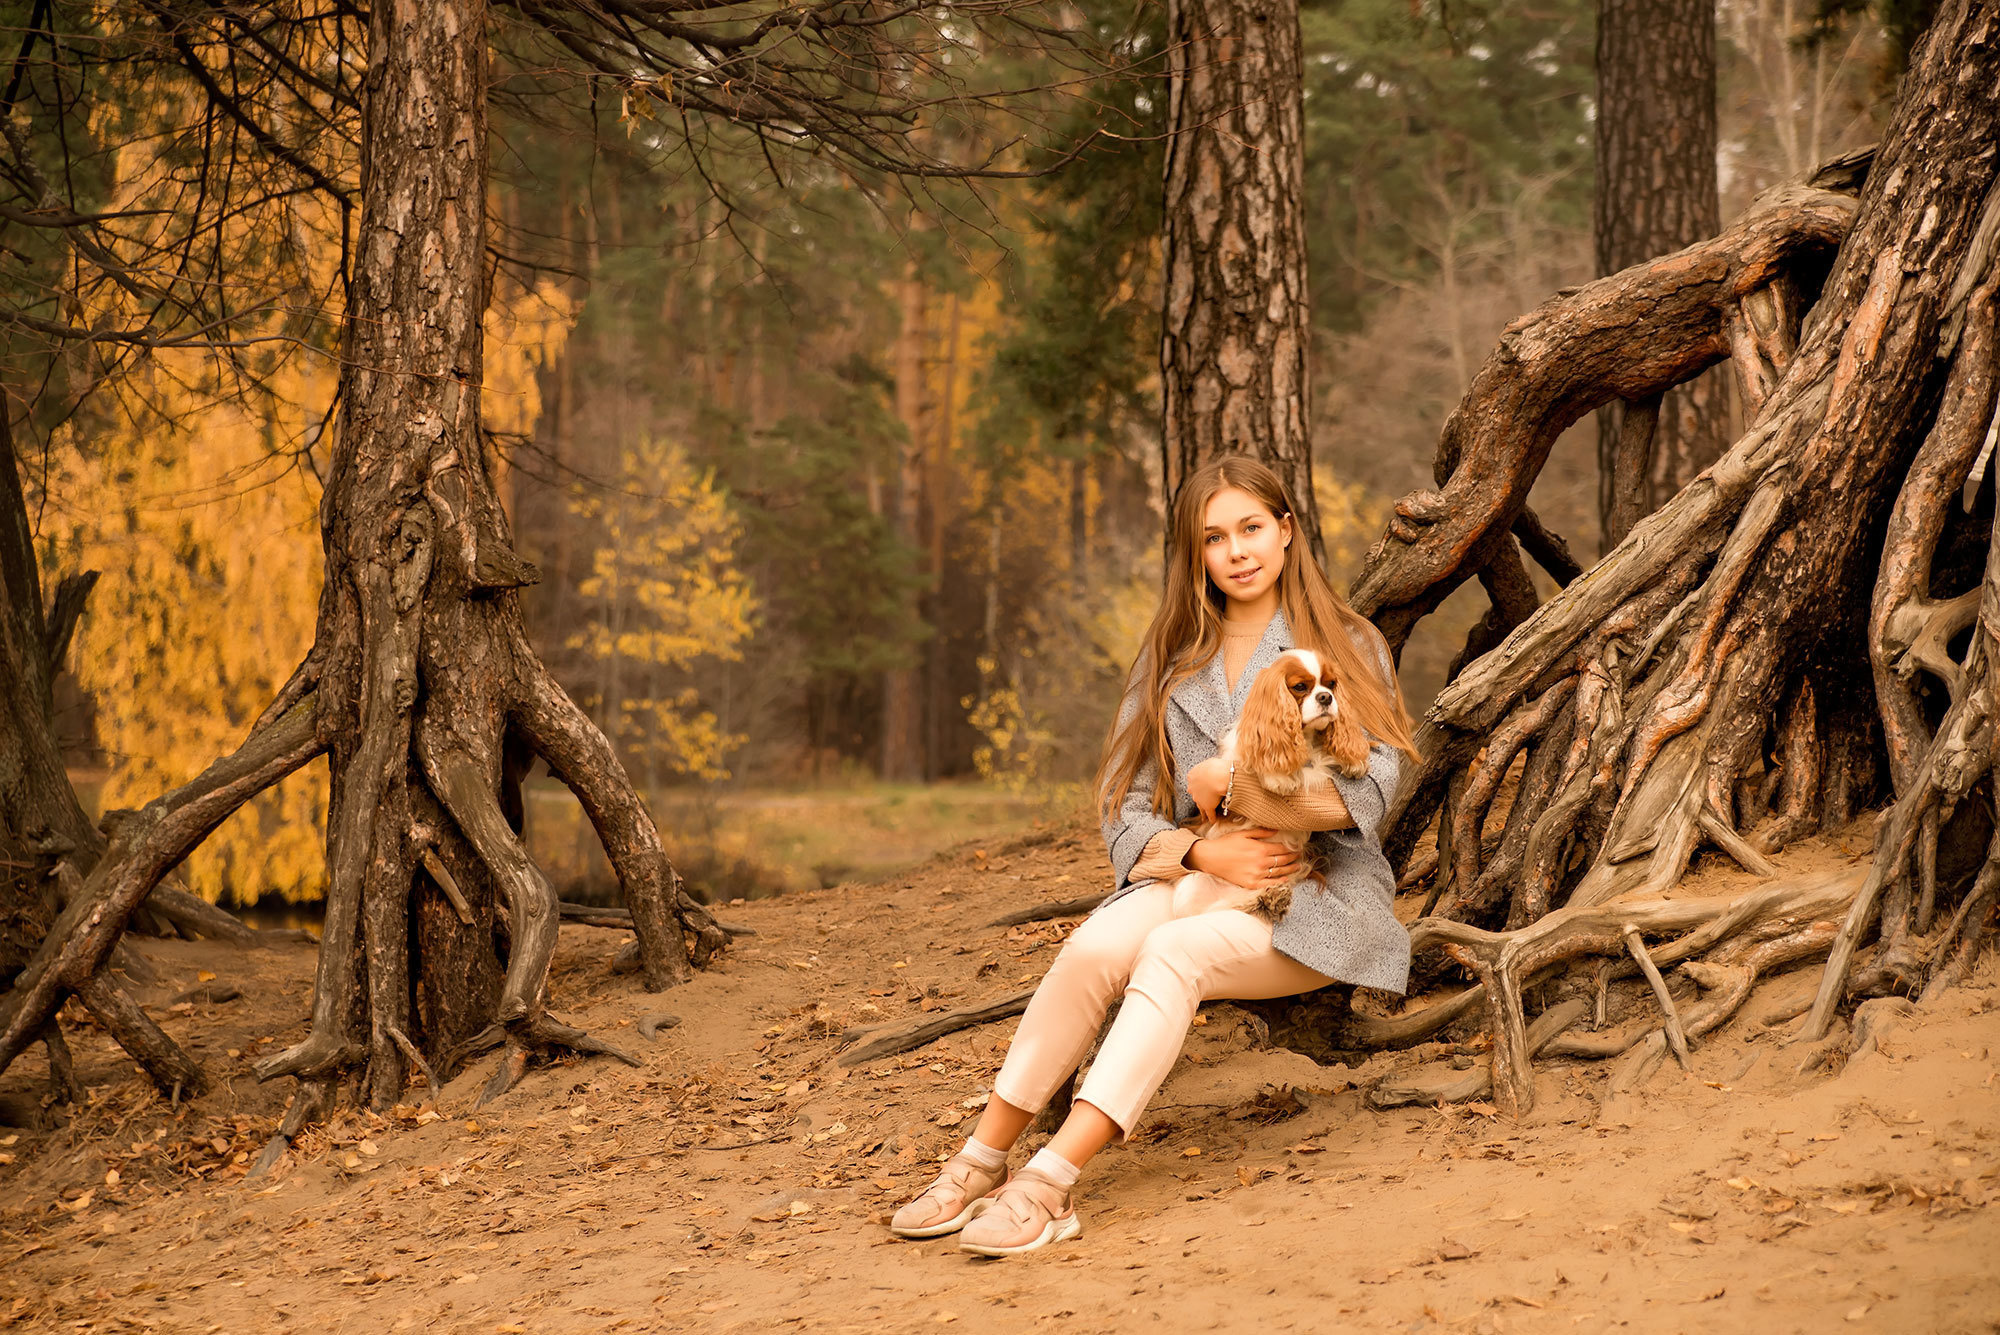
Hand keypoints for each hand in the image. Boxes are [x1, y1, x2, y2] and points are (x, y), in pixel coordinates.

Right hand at [1185, 828, 1300, 890]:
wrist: (1211, 858)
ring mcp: (1257, 875)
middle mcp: (1261, 863)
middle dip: (1293, 858)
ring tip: (1297, 866)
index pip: (1282, 849)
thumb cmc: (1226, 844)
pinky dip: (1279, 881)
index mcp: (1260, 849)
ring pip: (1279, 872)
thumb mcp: (1244, 834)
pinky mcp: (1252, 884)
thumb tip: (1276, 830)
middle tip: (1299, 856)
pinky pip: (1270, 884)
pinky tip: (1285, 879)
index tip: (1297, 847)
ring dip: (1290, 869)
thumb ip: (1261, 832)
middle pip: (1283, 860)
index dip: (1291, 848)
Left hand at [1186, 757, 1229, 820]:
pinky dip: (1211, 818)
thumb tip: (1211, 767)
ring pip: (1200, 805)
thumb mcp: (1209, 762)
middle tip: (1205, 798)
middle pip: (1195, 793)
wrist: (1218, 776)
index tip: (1202, 785)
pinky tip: (1212, 822)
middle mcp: (1192, 788)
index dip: (1199, 783)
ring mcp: (1199, 798)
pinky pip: (1209, 814)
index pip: (1193, 780)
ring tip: (1204, 816)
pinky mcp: (1207, 806)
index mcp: (1191, 775)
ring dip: (1202, 810)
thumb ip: (1207, 767)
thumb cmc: (1215, 766)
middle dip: (1199, 795)